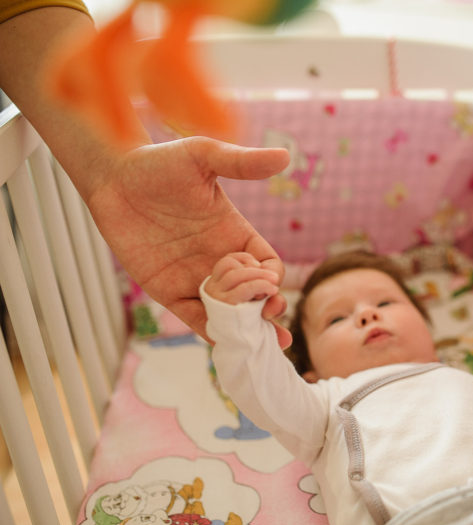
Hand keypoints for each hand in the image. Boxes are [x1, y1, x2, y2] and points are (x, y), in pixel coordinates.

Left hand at [84, 136, 291, 345]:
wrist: (112, 176)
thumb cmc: (160, 161)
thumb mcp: (204, 156)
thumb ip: (243, 163)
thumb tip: (285, 157)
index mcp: (236, 235)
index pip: (267, 265)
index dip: (272, 277)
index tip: (267, 282)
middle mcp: (220, 260)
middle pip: (255, 295)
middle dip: (269, 310)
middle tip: (272, 318)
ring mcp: (195, 278)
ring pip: (228, 312)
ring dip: (246, 329)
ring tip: (261, 344)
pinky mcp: (168, 291)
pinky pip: (195, 319)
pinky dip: (212, 333)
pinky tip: (225, 343)